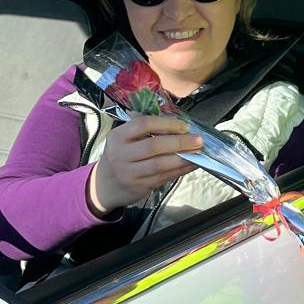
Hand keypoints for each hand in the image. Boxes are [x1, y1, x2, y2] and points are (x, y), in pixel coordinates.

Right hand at [88, 117, 202, 213]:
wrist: (105, 185)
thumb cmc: (120, 155)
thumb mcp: (123, 138)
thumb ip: (142, 126)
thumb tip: (172, 116)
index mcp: (118, 136)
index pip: (143, 124)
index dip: (166, 124)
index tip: (184, 126)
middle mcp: (121, 154)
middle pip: (154, 146)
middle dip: (179, 142)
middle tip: (198, 140)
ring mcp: (130, 173)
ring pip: (160, 164)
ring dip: (183, 158)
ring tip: (198, 152)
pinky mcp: (140, 186)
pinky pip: (164, 177)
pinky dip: (180, 170)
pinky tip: (192, 164)